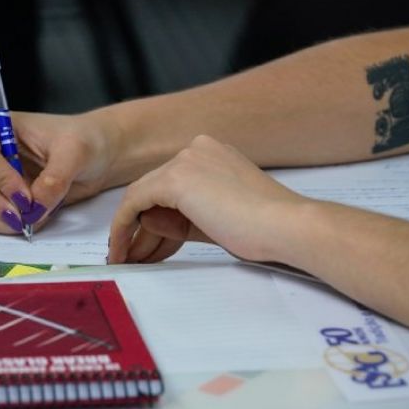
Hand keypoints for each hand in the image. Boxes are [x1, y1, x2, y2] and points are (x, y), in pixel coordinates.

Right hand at [0, 111, 115, 233]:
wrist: (97, 158)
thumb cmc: (83, 141)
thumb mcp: (75, 152)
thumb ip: (54, 179)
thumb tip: (34, 207)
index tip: (27, 195)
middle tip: (21, 211)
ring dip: (4, 218)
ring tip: (37, 212)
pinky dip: (10, 226)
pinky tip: (36, 215)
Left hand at [108, 135, 306, 263]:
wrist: (286, 227)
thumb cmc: (264, 229)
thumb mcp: (213, 219)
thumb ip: (181, 217)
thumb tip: (147, 223)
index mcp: (212, 155)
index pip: (170, 185)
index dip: (153, 216)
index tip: (144, 244)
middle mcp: (196, 149)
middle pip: (153, 190)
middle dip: (138, 227)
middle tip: (129, 256)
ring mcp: (185, 161)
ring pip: (141, 196)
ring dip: (129, 230)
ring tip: (123, 259)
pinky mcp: (175, 179)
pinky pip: (135, 202)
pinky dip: (123, 227)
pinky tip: (121, 250)